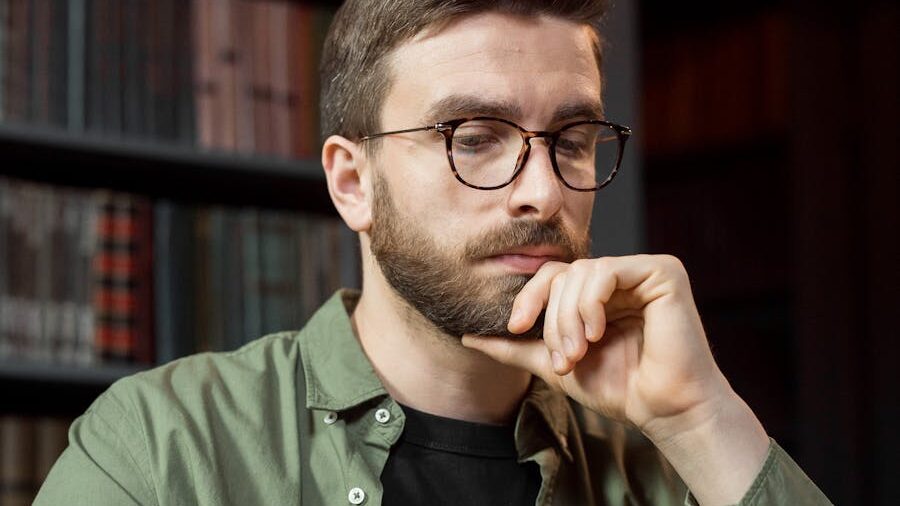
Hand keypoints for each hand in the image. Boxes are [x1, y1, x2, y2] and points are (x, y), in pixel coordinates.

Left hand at [461, 254, 730, 437]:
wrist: (662, 410)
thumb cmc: (619, 388)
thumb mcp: (555, 364)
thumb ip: (516, 347)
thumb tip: (468, 335)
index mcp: (598, 292)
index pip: (550, 276)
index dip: (528, 298)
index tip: (515, 328)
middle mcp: (620, 276)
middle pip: (562, 274)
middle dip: (552, 319)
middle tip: (563, 358)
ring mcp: (642, 271)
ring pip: (581, 273)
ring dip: (570, 317)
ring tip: (579, 352)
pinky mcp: (663, 272)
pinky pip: (608, 271)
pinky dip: (592, 303)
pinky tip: (597, 332)